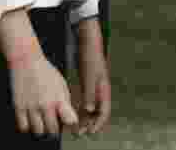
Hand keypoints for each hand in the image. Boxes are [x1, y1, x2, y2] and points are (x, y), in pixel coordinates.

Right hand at [0, 8, 77, 136]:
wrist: (26, 60)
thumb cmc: (45, 71)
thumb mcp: (61, 84)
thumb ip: (66, 103)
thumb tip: (70, 119)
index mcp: (59, 98)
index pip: (69, 121)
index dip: (69, 125)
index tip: (66, 123)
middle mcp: (45, 104)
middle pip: (53, 131)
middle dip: (54, 129)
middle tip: (52, 123)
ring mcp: (31, 106)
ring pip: (38, 132)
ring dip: (41, 129)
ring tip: (41, 121)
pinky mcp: (19, 106)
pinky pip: (23, 127)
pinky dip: (27, 126)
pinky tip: (30, 119)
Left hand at [73, 19, 110, 134]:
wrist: (88, 42)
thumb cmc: (91, 57)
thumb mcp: (90, 75)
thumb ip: (90, 93)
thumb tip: (89, 110)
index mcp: (104, 90)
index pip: (104, 112)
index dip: (98, 124)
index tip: (90, 132)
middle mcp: (100, 91)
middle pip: (97, 113)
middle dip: (89, 124)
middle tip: (79, 134)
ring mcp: (94, 88)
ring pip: (90, 108)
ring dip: (84, 118)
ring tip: (74, 128)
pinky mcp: (87, 84)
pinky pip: (85, 100)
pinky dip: (80, 108)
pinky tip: (71, 113)